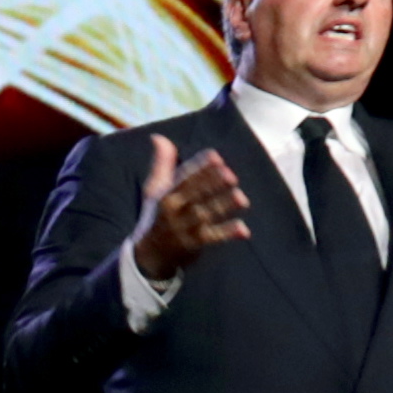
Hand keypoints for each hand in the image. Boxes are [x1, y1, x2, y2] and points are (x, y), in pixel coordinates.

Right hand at [126, 135, 255, 282]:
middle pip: (195, 195)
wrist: (149, 255)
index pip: (184, 178)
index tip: (215, 156)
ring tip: (242, 199)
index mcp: (166, 195)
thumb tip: (158, 137)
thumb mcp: (155, 189)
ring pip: (206, 215)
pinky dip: (227, 234)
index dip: (200, 167)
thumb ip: (162, 163)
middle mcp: (174, 211)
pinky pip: (212, 238)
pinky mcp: (194, 245)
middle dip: (212, 185)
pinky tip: (243, 230)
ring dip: (223, 207)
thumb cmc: (158, 215)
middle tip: (231, 176)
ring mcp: (184, 229)